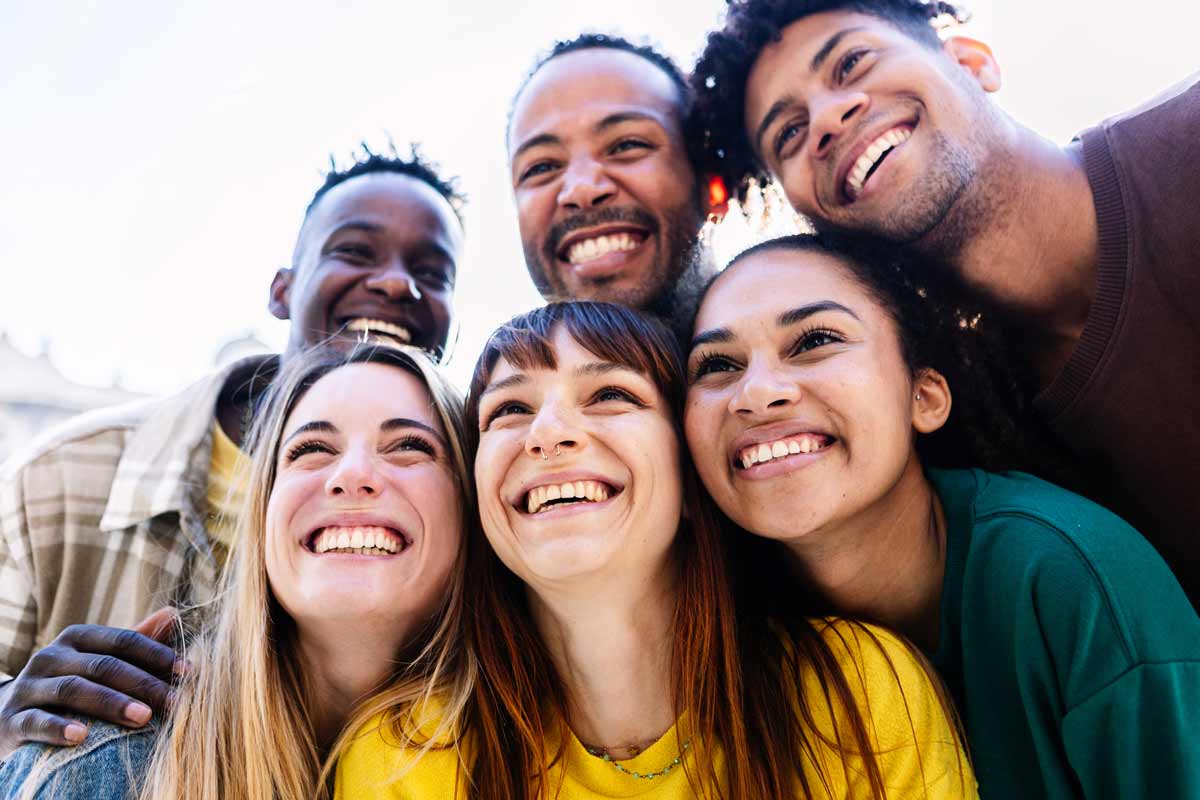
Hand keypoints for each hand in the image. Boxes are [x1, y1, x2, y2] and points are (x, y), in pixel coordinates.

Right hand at [0, 608, 179, 758]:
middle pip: (103, 666)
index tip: (189, 673)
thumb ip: (136, 640)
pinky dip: (59, 728)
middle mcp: (52, 656)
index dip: (157, 655)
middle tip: (174, 703)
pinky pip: (36, 721)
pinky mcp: (12, 720)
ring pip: (73, 690)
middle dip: (143, 684)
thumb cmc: (69, 682)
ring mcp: (29, 687)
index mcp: (78, 638)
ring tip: (143, 719)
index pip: (123, 641)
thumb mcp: (99, 659)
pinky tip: (83, 736)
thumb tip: (174, 612)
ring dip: (111, 704)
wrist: (10, 713)